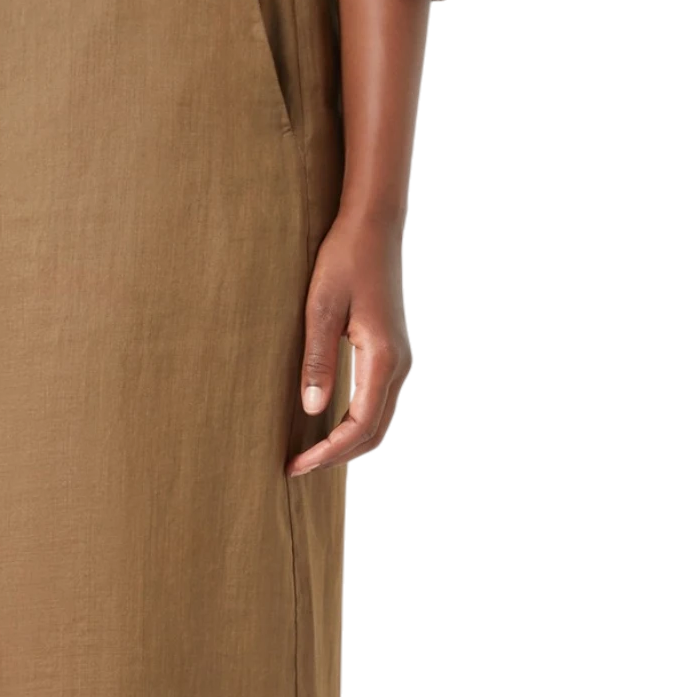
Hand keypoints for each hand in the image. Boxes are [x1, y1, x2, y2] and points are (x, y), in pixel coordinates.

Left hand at [285, 212, 411, 477]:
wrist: (373, 228)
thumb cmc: (344, 260)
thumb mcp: (322, 309)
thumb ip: (318, 360)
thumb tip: (312, 408)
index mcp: (382, 357)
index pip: (358, 426)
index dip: (327, 453)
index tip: (296, 465)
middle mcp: (397, 364)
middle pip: (373, 434)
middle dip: (336, 457)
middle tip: (298, 468)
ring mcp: (399, 360)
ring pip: (379, 423)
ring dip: (347, 445)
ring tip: (311, 454)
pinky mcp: (392, 355)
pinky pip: (379, 405)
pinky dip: (357, 426)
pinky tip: (330, 427)